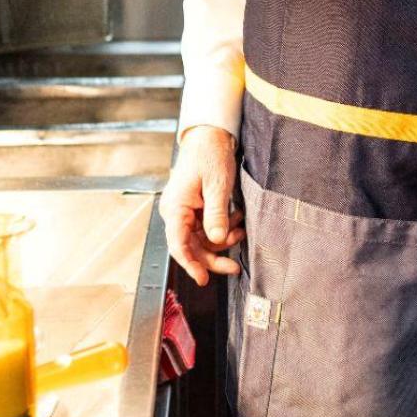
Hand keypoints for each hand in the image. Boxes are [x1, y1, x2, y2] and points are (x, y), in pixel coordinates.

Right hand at [158, 125, 243, 286]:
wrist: (210, 137)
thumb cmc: (210, 155)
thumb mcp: (217, 185)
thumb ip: (216, 214)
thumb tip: (217, 239)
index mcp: (175, 207)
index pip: (178, 243)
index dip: (190, 264)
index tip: (203, 279)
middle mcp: (176, 213)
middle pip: (191, 247)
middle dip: (213, 258)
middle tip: (233, 268)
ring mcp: (185, 212)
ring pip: (201, 240)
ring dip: (222, 240)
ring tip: (240, 231)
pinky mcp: (195, 210)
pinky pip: (207, 229)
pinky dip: (223, 229)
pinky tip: (236, 220)